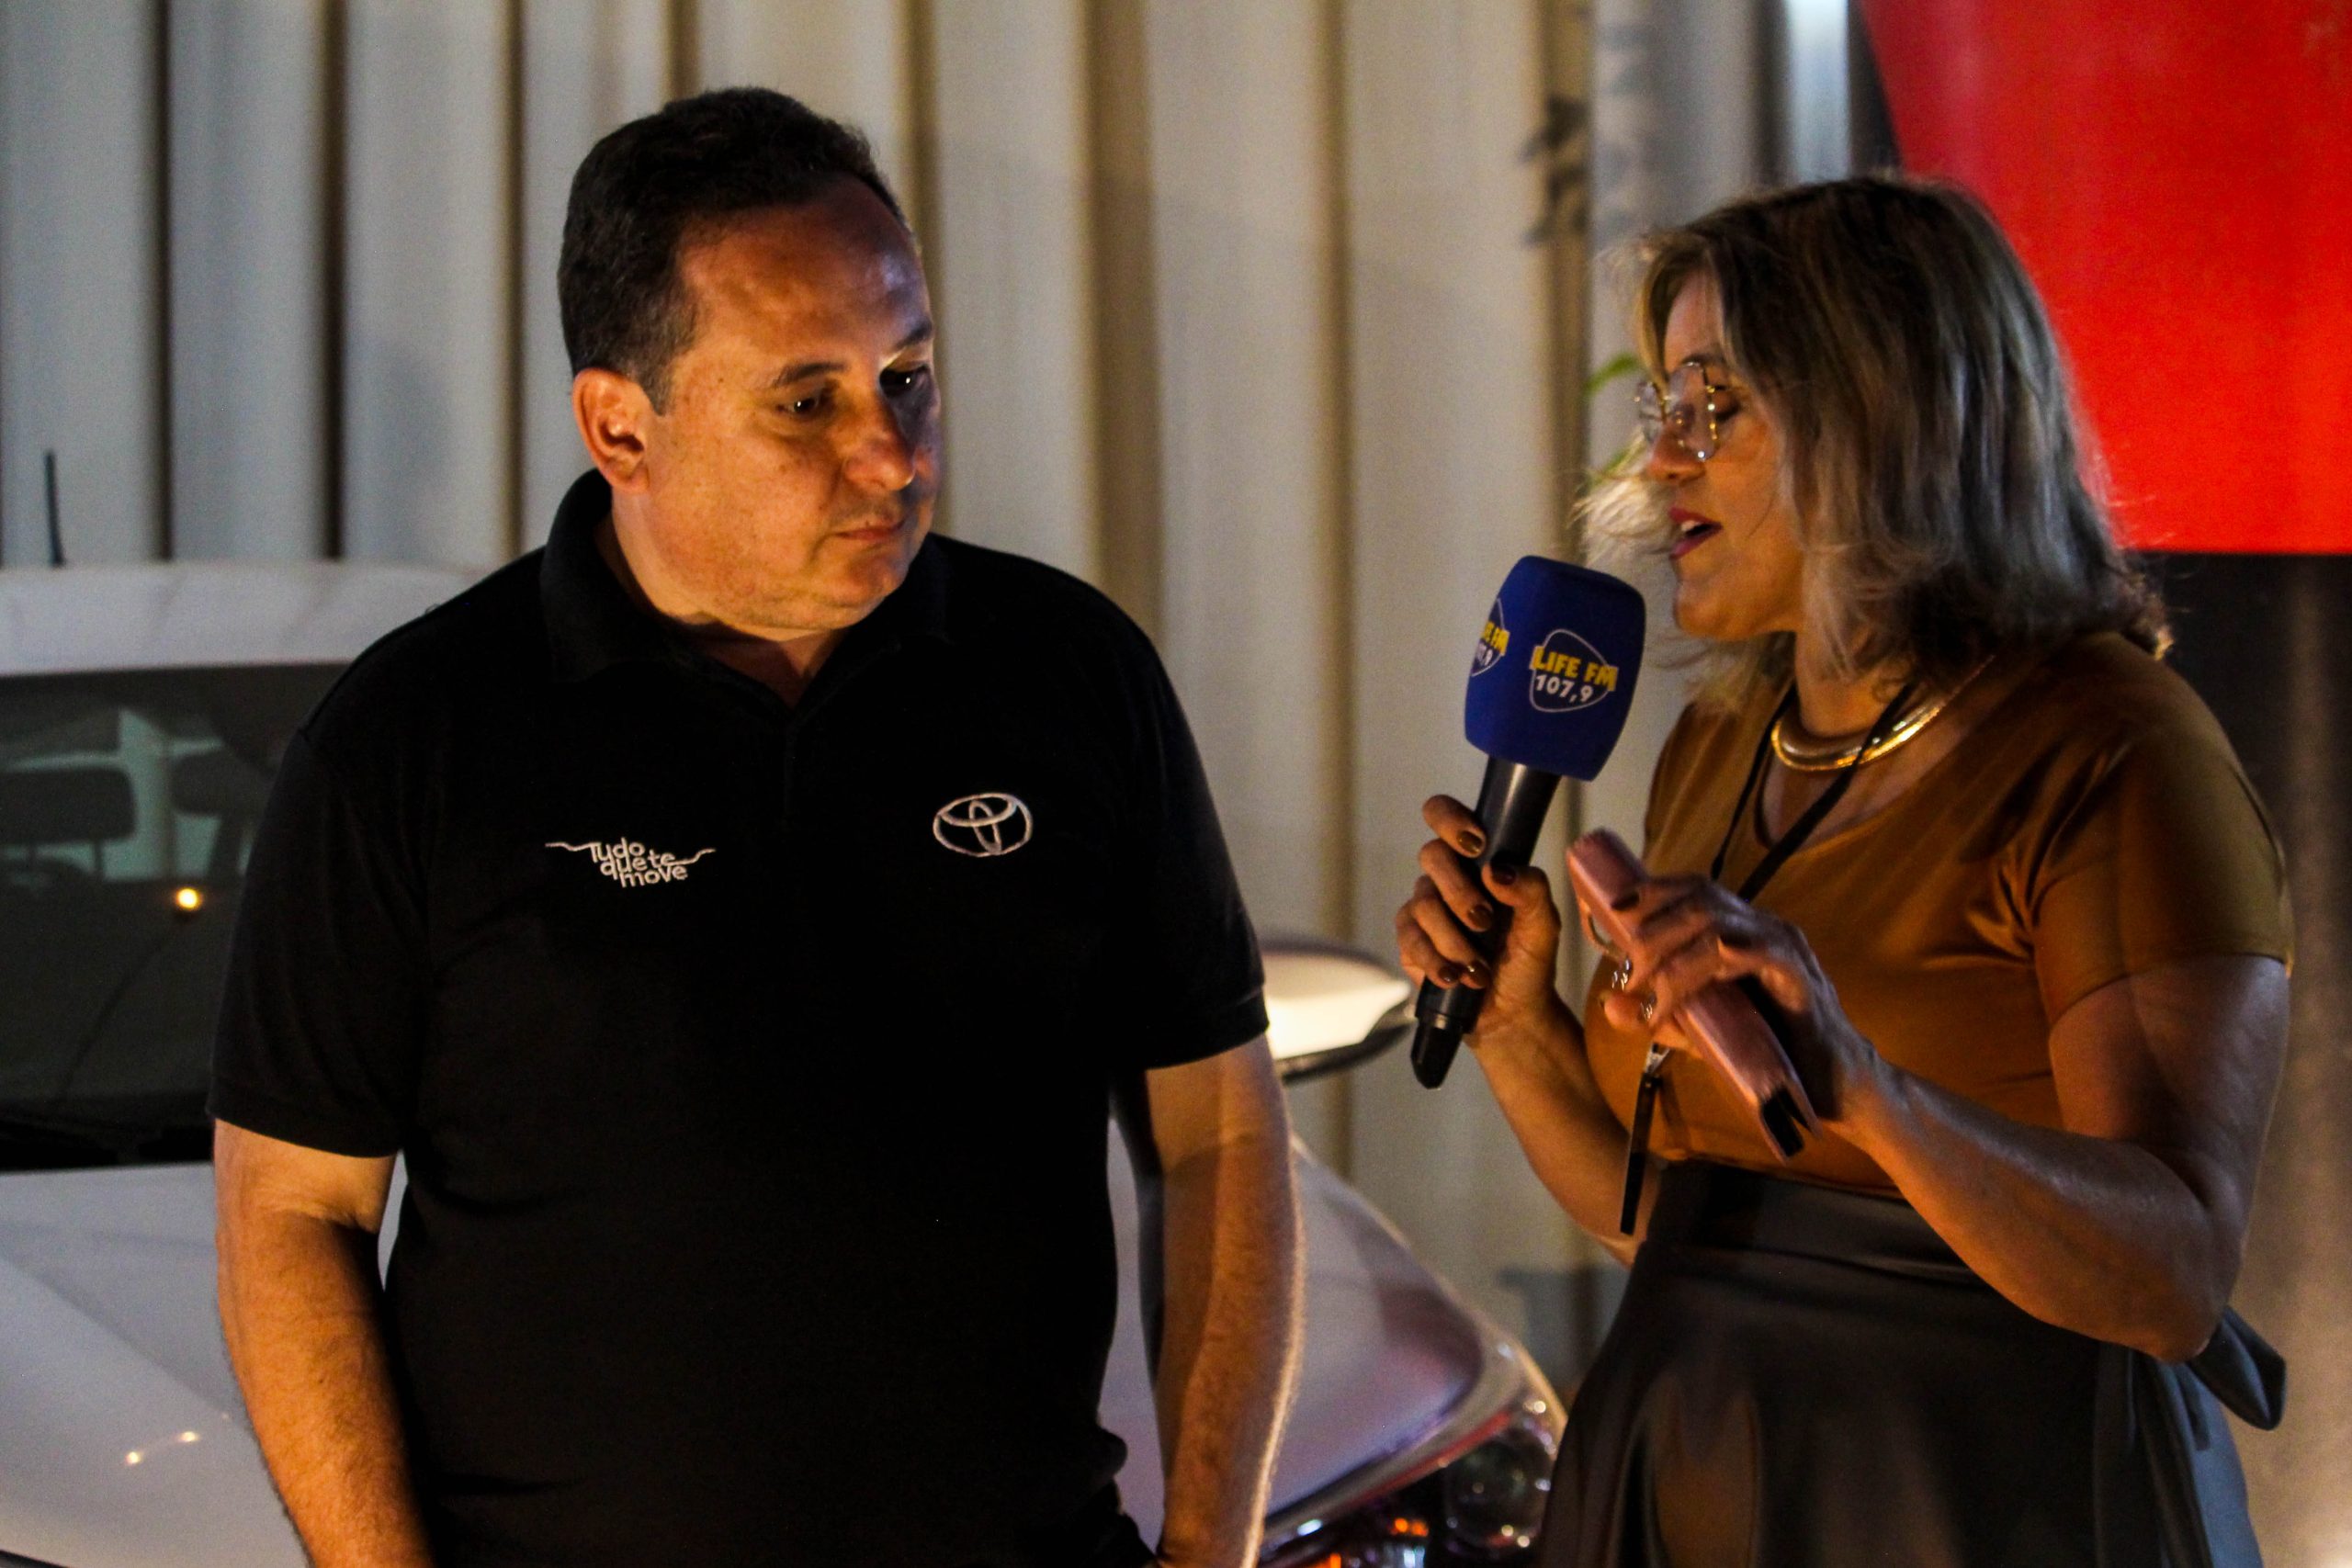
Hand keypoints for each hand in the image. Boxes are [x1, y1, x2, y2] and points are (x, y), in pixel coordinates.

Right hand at [1393, 794, 1572, 1050]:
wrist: (1512, 1013)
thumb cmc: (1529, 961)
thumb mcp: (1544, 924)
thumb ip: (1531, 888)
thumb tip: (1496, 870)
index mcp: (1478, 861)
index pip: (1444, 815)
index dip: (1450, 819)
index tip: (1476, 844)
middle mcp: (1447, 878)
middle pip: (1431, 855)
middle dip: (1459, 892)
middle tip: (1484, 922)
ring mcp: (1424, 909)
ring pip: (1422, 903)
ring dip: (1454, 939)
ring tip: (1479, 969)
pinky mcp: (1411, 942)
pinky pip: (1410, 939)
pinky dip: (1436, 960)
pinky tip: (1455, 978)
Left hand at [1591, 874, 1884, 1122]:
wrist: (1834, 1089)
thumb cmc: (1772, 1055)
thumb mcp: (1705, 1033)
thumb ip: (1661, 1016)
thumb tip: (1609, 1005)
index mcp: (1742, 931)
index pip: (1692, 890)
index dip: (1649, 891)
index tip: (1606, 909)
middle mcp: (1763, 927)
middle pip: (1698, 896)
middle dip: (1650, 924)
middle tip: (1624, 968)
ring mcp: (1782, 945)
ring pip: (1714, 920)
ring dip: (1667, 950)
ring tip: (1642, 985)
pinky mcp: (1796, 973)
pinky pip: (1739, 954)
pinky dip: (1695, 973)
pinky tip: (1672, 997)